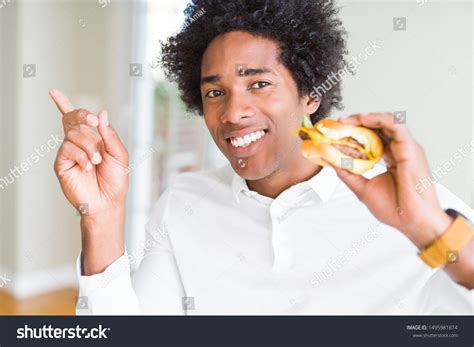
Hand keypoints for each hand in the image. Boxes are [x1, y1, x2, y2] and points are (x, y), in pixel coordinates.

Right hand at [50, 89, 128, 216]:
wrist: (108, 201)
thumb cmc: (115, 180)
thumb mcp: (119, 155)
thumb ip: (110, 134)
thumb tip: (103, 113)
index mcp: (93, 139)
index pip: (76, 119)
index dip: (63, 104)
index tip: (53, 92)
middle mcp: (79, 143)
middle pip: (73, 119)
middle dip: (84, 116)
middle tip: (94, 122)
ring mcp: (69, 153)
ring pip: (73, 134)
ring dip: (89, 145)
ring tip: (97, 161)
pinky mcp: (62, 164)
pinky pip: (68, 149)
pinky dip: (81, 156)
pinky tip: (88, 167)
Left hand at [329, 113, 451, 248]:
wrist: (412, 221)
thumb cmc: (394, 209)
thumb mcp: (363, 189)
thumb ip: (349, 174)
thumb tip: (332, 163)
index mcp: (391, 159)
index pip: (373, 139)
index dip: (355, 133)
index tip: (336, 133)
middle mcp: (399, 150)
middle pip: (378, 128)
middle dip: (356, 123)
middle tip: (337, 124)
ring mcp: (406, 148)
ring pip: (386, 122)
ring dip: (365, 118)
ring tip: (346, 120)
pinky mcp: (410, 148)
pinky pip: (395, 125)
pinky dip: (377, 119)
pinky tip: (362, 120)